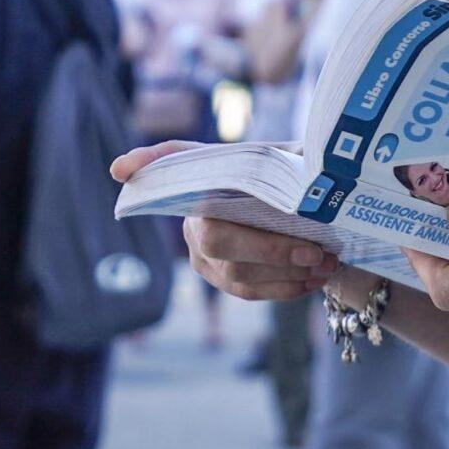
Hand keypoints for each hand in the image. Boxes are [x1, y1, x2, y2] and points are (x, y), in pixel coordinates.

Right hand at [108, 141, 340, 302]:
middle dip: (269, 250)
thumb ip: (295, 157)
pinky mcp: (215, 275)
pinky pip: (247, 291)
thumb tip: (315, 161)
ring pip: (236, 274)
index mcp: (205, 174)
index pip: (170, 159)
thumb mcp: (294, 157)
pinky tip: (313, 281)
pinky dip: (284, 289)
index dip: (145, 161)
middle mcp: (192, 212)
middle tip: (315, 252)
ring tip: (328, 266)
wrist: (303, 209)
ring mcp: (199, 249)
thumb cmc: (292, 176)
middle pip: (217, 238)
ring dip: (287, 275)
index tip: (120, 168)